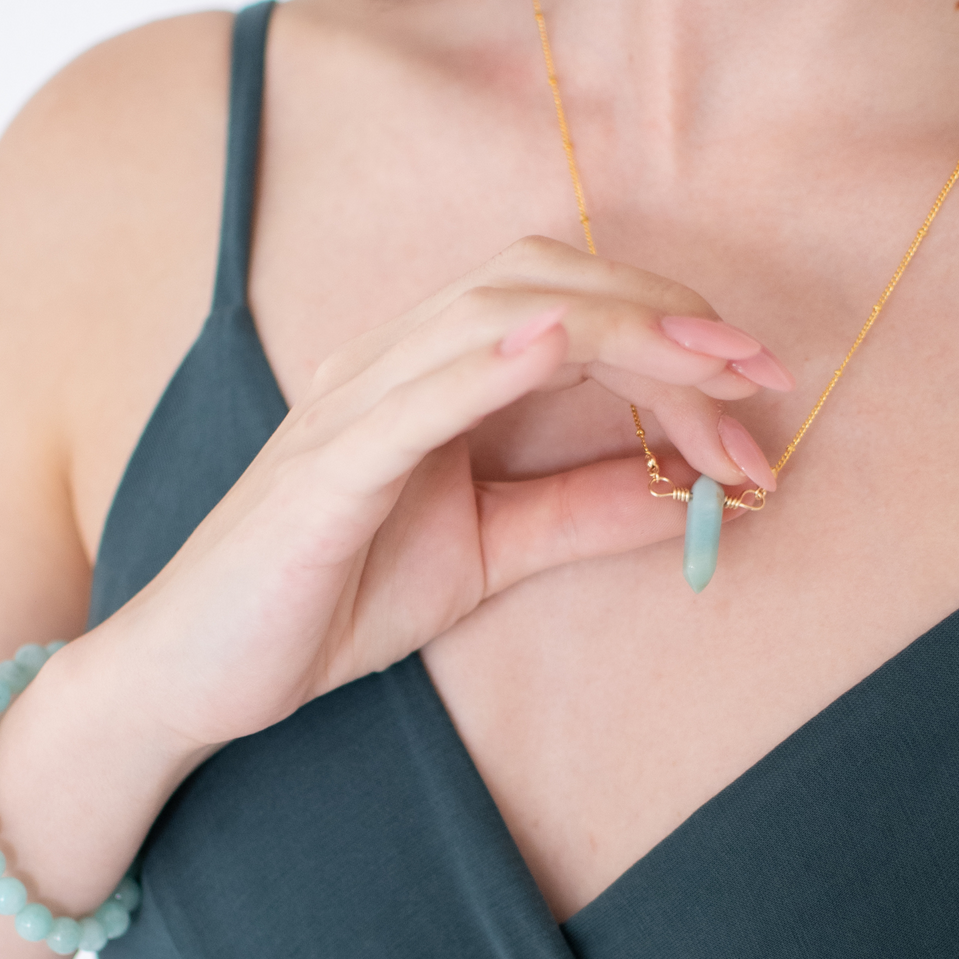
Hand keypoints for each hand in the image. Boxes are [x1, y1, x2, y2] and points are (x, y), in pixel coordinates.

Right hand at [99, 237, 789, 753]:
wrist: (198, 672)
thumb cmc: (331, 596)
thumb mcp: (489, 552)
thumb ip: (583, 511)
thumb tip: (697, 492)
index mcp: (429, 372)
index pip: (562, 305)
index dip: (665, 327)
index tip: (755, 386)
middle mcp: (389, 362)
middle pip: (542, 286)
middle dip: (664, 317)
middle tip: (760, 373)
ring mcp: (351, 405)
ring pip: (492, 318)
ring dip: (616, 332)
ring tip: (710, 369)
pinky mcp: (322, 469)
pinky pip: (411, 398)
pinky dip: (486, 362)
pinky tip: (557, 344)